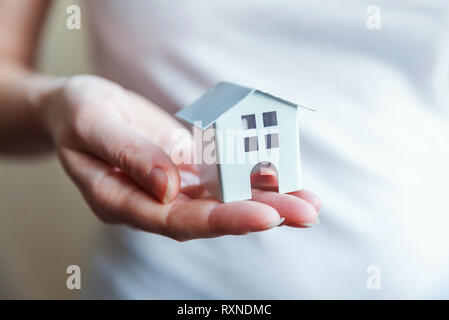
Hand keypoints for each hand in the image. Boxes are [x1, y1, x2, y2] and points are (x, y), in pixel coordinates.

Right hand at [38, 75, 320, 240]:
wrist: (79, 107)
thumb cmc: (76, 114)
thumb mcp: (91, 124)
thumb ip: (128, 155)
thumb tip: (170, 188)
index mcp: (122, 202)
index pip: (176, 220)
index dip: (221, 220)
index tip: (264, 216)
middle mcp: (154, 202)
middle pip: (210, 216)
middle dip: (260, 215)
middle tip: (305, 213)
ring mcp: (173, 186)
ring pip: (222, 200)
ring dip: (266, 201)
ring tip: (309, 203)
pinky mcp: (186, 167)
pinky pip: (221, 176)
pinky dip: (252, 178)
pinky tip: (282, 178)